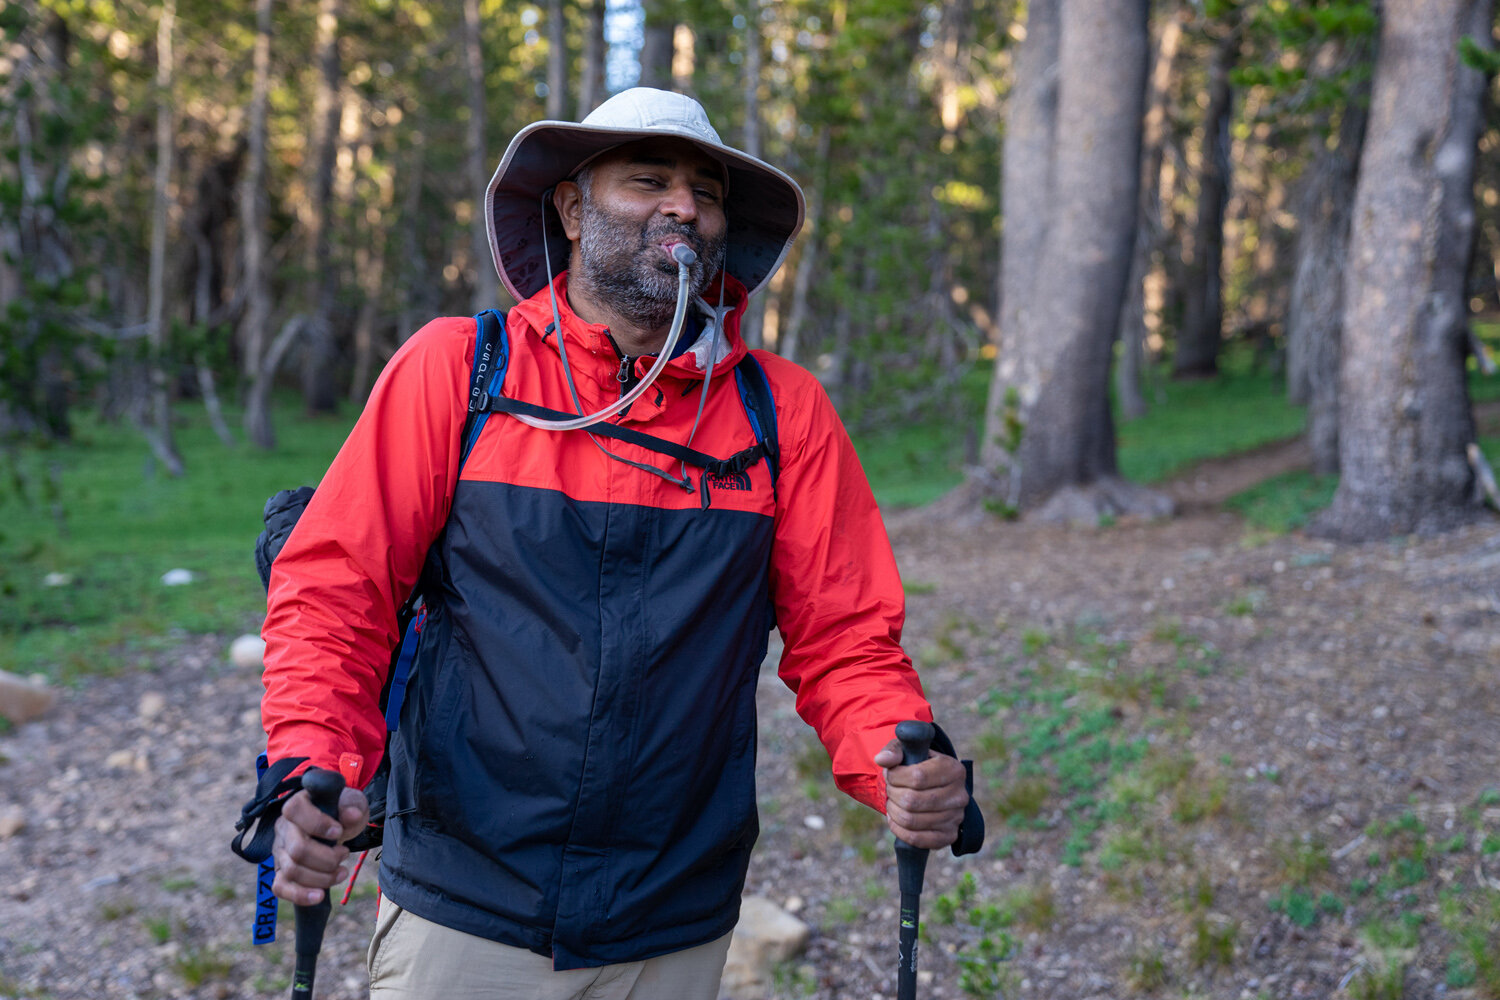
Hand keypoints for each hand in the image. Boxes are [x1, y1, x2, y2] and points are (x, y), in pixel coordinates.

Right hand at [271, 784, 368, 905]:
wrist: (336, 825)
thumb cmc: (340, 811)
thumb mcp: (350, 803)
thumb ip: (351, 807)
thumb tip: (353, 815)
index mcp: (297, 805)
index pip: (295, 811)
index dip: (318, 824)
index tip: (339, 832)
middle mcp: (283, 828)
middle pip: (297, 849)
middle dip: (327, 858)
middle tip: (344, 854)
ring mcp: (279, 851)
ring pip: (292, 871)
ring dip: (322, 878)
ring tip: (341, 872)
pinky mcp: (281, 871)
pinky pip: (280, 888)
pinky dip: (300, 895)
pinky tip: (319, 896)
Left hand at [874, 739, 968, 849]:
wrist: (935, 787)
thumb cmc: (918, 766)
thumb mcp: (908, 751)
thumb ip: (894, 750)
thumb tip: (882, 759)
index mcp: (953, 769)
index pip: (918, 777)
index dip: (896, 777)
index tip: (890, 775)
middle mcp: (960, 795)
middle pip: (912, 800)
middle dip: (892, 794)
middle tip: (890, 790)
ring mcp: (956, 817)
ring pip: (911, 820)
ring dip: (893, 811)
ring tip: (892, 802)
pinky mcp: (949, 836)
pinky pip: (917, 839)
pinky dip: (899, 830)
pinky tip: (895, 819)